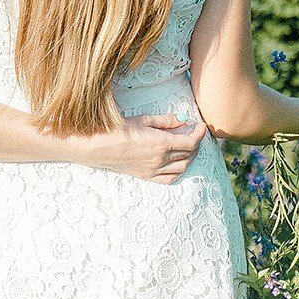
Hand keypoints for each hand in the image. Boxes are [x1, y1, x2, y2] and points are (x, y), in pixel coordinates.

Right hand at [80, 113, 207, 184]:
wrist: (98, 146)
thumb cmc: (118, 129)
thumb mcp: (143, 119)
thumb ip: (166, 120)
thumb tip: (183, 120)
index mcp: (161, 143)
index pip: (190, 141)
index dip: (199, 133)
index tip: (201, 125)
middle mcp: (161, 159)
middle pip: (189, 153)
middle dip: (196, 143)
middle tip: (194, 133)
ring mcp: (154, 170)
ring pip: (183, 167)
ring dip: (190, 157)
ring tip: (189, 147)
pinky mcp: (147, 176)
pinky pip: (170, 178)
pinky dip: (180, 171)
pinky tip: (179, 163)